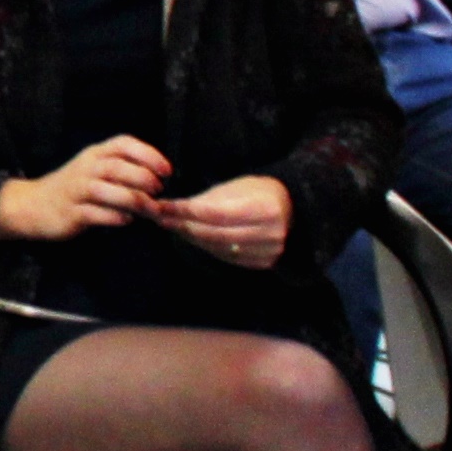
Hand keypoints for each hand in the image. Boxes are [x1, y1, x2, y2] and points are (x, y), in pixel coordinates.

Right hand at [0, 134, 169, 240]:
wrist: (33, 205)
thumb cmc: (74, 187)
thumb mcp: (94, 167)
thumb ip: (122, 166)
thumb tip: (159, 176)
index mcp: (95, 153)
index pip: (124, 144)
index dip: (148, 154)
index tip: (167, 170)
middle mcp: (85, 168)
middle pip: (117, 167)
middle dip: (143, 178)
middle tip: (160, 190)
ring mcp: (77, 190)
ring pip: (108, 191)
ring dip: (134, 200)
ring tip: (151, 209)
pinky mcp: (71, 212)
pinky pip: (96, 213)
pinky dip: (115, 217)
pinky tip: (127, 220)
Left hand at [145, 175, 294, 269]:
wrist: (291, 209)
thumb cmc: (257, 193)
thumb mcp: (235, 187)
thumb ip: (206, 200)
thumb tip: (171, 209)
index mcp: (265, 209)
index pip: (216, 213)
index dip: (187, 211)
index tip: (164, 206)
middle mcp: (270, 233)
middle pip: (215, 234)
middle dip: (184, 226)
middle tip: (161, 218)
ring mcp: (268, 251)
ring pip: (218, 248)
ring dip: (191, 238)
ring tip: (172, 226)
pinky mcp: (263, 262)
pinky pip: (227, 257)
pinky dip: (206, 247)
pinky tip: (192, 237)